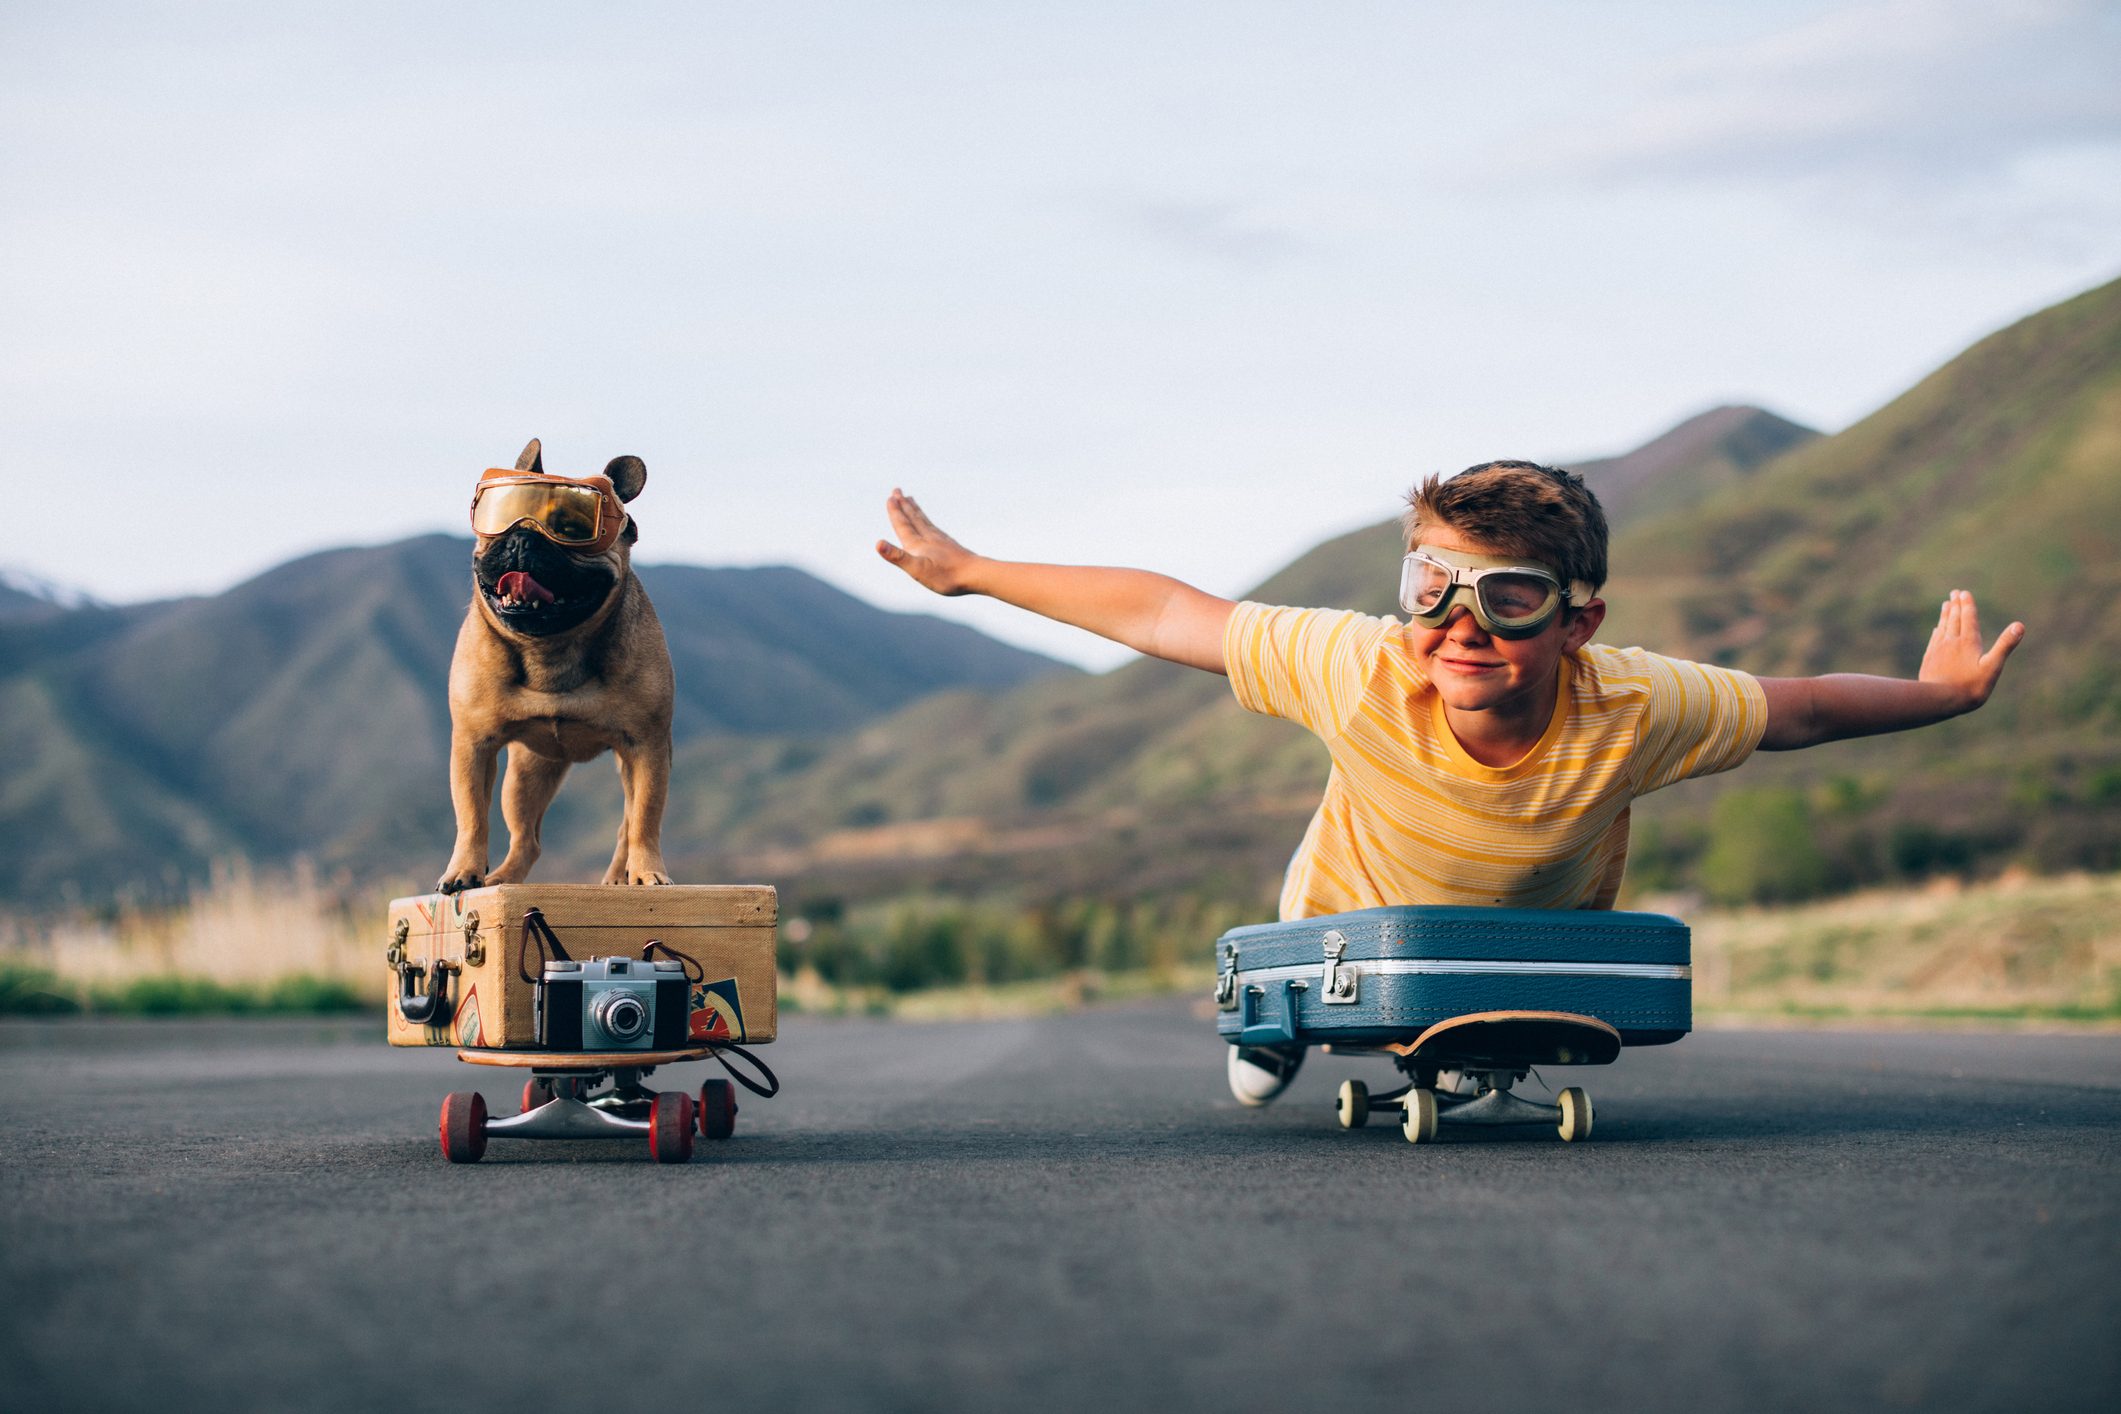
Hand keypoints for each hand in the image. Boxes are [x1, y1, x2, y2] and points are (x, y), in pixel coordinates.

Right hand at [877, 488, 980, 595]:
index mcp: (918, 545)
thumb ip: (897, 556)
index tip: (891, 498)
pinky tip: (931, 524)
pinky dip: (928, 522)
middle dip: (904, 505)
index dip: (896, 512)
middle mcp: (929, 538)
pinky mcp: (950, 546)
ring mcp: (941, 541)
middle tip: (897, 491)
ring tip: (911, 500)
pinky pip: (935, 529)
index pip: (903, 525)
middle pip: (913, 518)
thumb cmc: (946, 576)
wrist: (975, 575)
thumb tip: (877, 543)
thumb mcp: (917, 569)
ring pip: (924, 521)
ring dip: (915, 510)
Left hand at [1918, 590, 2023, 711]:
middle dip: (1956, 605)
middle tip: (1955, 593)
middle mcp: (1951, 642)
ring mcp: (1938, 650)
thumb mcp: (1993, 666)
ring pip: (1943, 628)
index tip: (1964, 593)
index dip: (1967, 605)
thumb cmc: (1971, 686)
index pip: (1968, 618)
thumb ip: (2005, 645)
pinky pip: (1934, 641)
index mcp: (1968, 642)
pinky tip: (1937, 630)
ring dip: (1945, 616)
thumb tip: (2020, 625)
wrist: (1939, 700)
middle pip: (1954, 619)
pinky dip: (1937, 632)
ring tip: (1946, 605)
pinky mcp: (1930, 660)